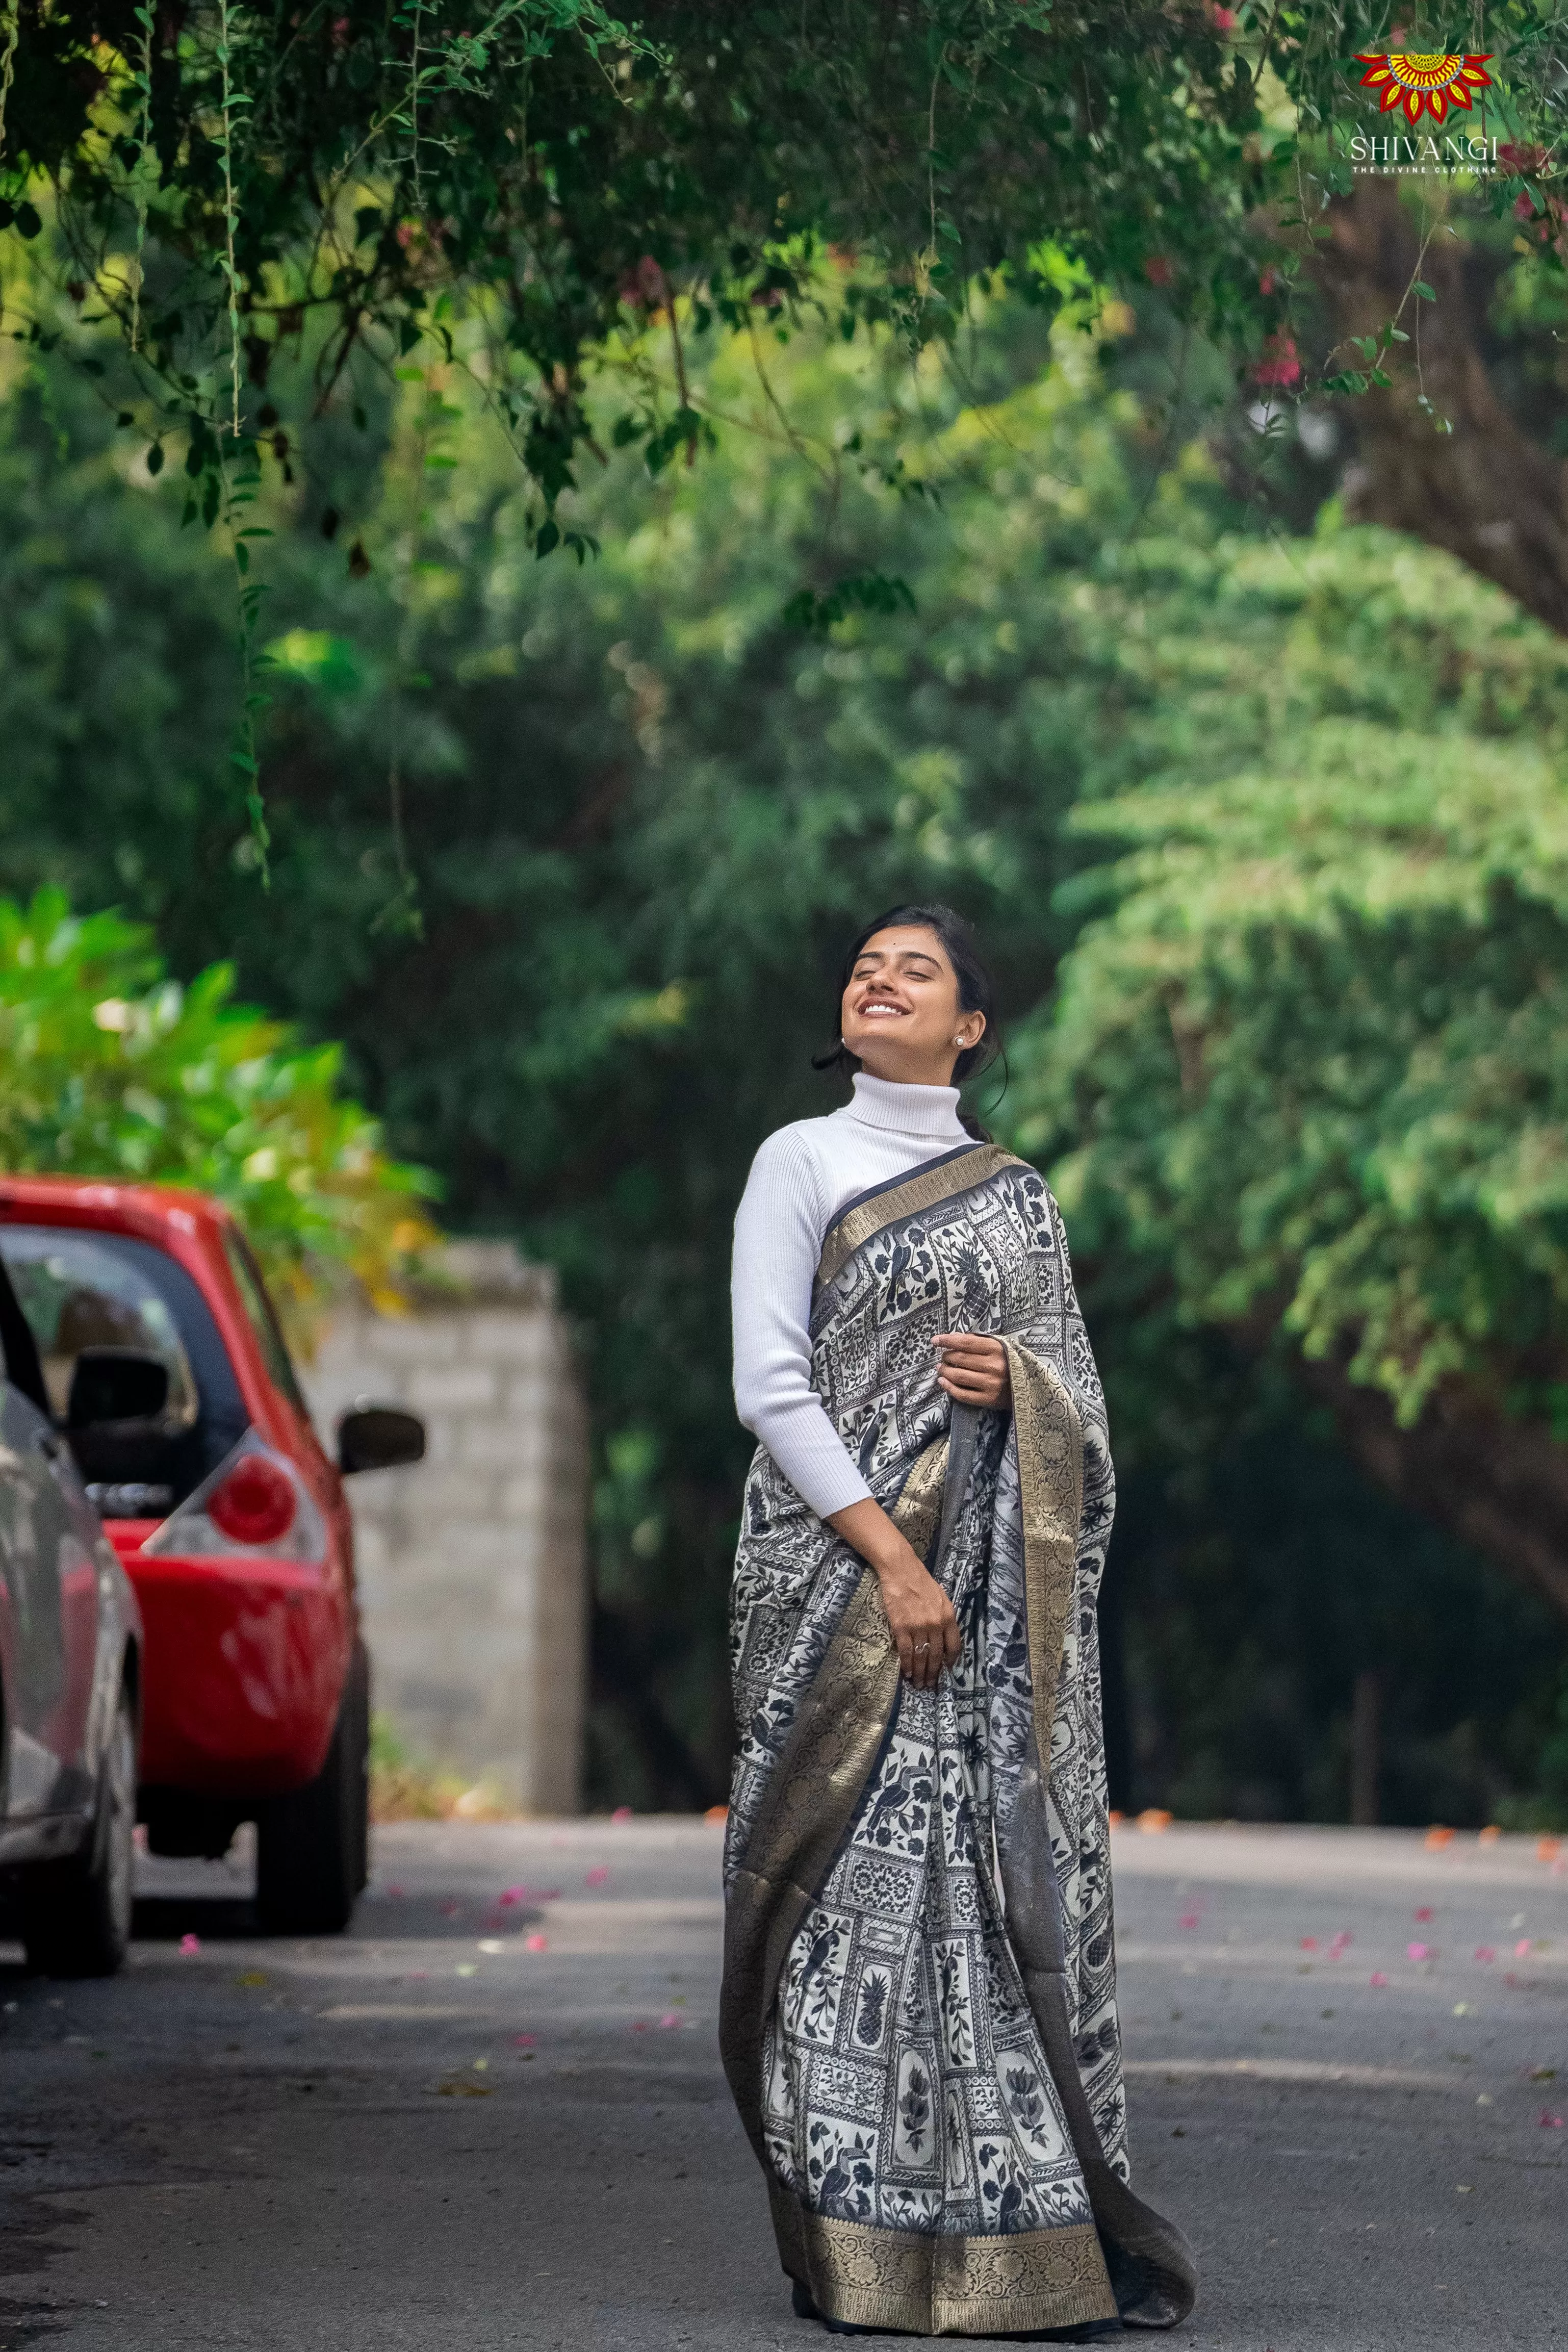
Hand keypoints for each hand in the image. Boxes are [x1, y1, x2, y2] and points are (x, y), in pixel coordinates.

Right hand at [825, 1499, 959, 1686]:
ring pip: (922, 1657)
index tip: (946, 1671)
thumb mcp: (941, 1598)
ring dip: (920, 1674)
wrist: (900, 1569)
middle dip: (934, 1674)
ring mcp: (919, 1626)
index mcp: (948, 1616)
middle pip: (937, 1656)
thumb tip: (942, 1638)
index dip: (950, 1662)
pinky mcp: (901, 1627)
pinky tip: (906, 1673)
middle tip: (931, 1685)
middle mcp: (936, 1624)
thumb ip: (944, 1617)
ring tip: (919, 1684)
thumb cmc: (921, 1581)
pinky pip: (906, 1652)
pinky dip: (906, 1665)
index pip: (954, 1646)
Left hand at [934, 1332, 1011, 1410]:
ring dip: (945, 1371)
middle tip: (942, 1357)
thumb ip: (980, 1341)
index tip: (935, 1340)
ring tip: (940, 1368)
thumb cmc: (1012, 1363)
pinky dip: (948, 1387)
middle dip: (946, 1356)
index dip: (947, 1341)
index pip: (965, 1343)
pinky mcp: (988, 1399)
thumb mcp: (1002, 1347)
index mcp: (997, 1349)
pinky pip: (963, 1394)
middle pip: (960, 1359)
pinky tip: (942, 1382)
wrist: (1032, 1388)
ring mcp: (990, 1384)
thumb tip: (955, 1337)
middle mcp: (993, 1366)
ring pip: (958, 1376)